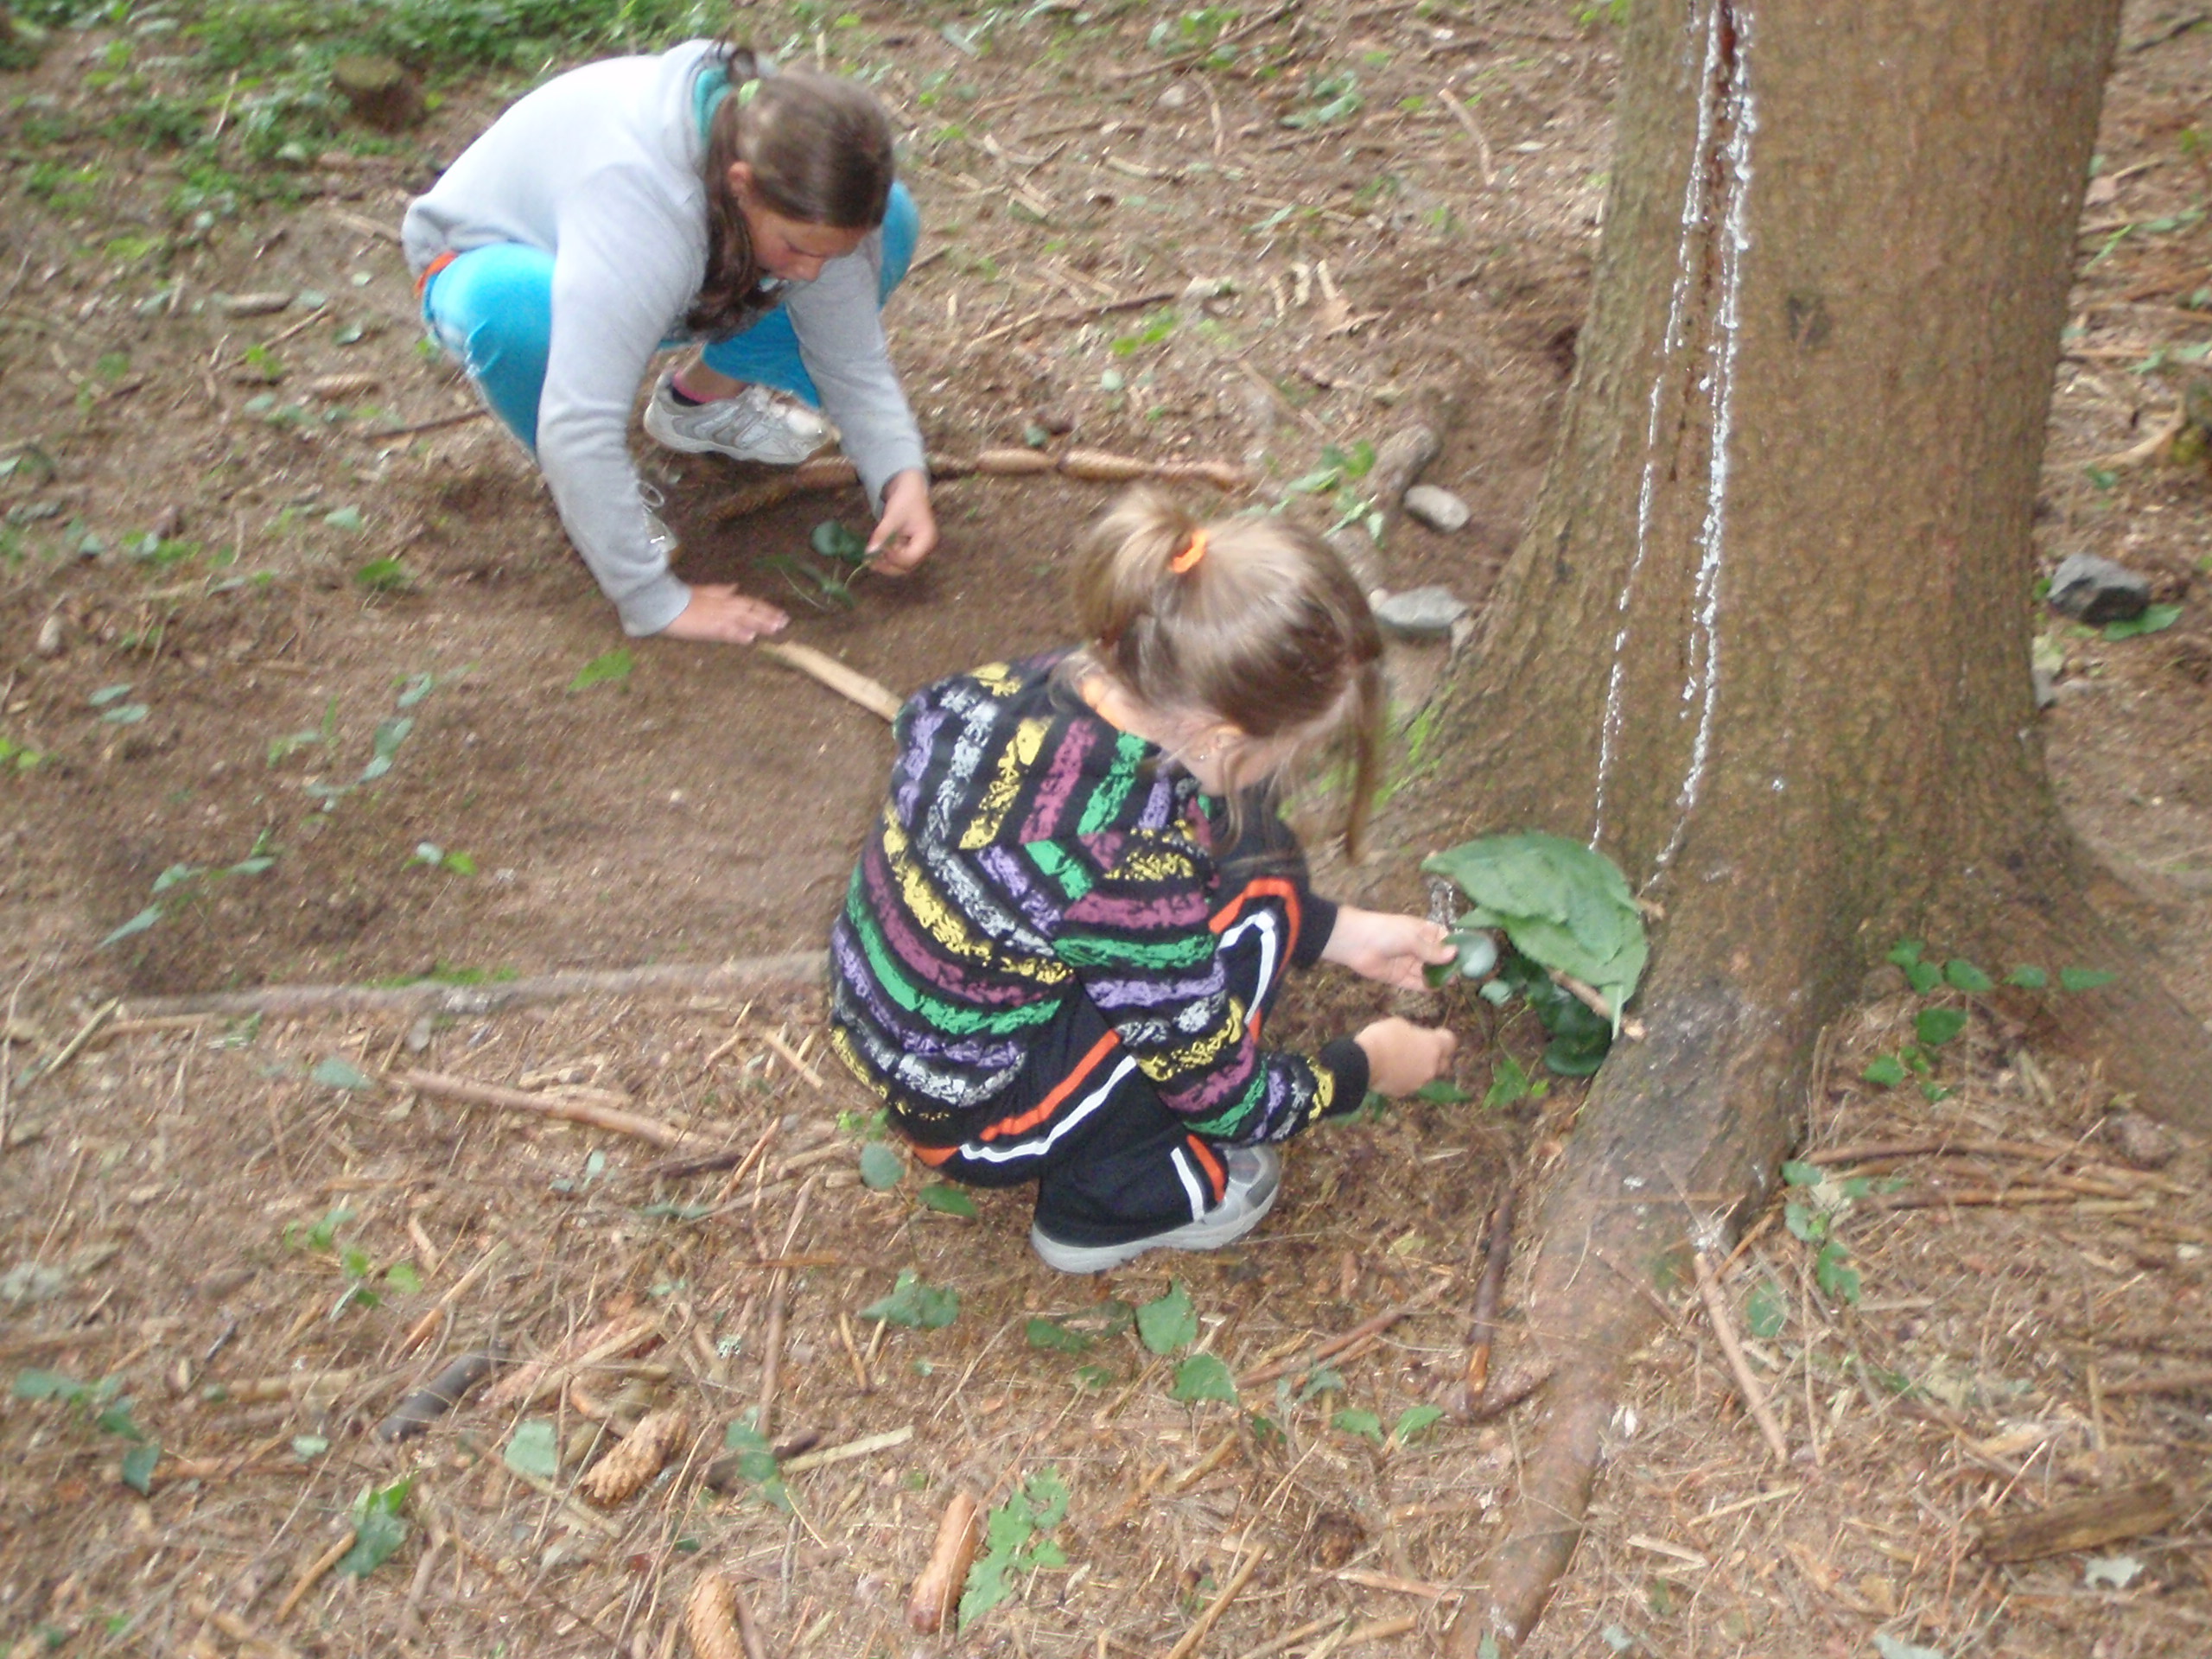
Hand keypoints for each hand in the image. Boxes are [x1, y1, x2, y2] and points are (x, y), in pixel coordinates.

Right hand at [658, 584, 787, 643]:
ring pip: (744, 620)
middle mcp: (725, 606)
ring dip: (760, 624)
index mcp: (725, 597)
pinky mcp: (709, 627)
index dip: (766, 608)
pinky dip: (738, 634)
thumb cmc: (682, 598)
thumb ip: (721, 590)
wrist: (664, 602)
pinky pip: (726, 631)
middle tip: (785, 623)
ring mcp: (719, 617)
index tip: (780, 614)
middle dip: (769, 616)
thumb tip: (735, 587)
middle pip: (752, 610)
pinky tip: (750, 638)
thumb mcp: (704, 590)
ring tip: (776, 629)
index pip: (751, 602)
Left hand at [867, 469, 936, 572]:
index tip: (879, 548)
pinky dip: (885, 559)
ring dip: (885, 565)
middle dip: (887, 565)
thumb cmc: (906, 500)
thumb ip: (882, 534)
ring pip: (901, 567)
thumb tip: (869, 552)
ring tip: (869, 558)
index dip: (893, 557)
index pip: (910, 558)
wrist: (910, 490)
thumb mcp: (893, 516)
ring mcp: (917, 550)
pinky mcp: (908, 549)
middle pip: (906, 567)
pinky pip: (897, 560)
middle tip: (869, 560)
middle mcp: (924, 549)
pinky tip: (874, 554)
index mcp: (927, 540)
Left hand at [1321, 906, 1456, 990]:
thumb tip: (1455, 954)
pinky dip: (1426, 986)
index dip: (1456, 948)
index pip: (1445, 939)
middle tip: (1463, 974)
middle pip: (1438, 958)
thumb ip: (1433, 950)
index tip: (1469, 957)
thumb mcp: (1412, 938)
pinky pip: (1416, 983)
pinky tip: (1436, 989)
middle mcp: (1417, 947)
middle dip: (1449, 965)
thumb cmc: (1386, 932)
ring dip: (1439, 977)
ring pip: (1428, 972)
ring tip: (1452, 982)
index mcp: (1422, 931)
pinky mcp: (1399, 977)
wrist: (1355, 942)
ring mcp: (1408, 963)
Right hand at [1354, 1018, 1458, 1096]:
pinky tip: (1390, 1072)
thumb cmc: (1383, 1037)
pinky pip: (1409, 1084)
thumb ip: (1413, 1033)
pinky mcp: (1405, 1092)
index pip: (1450, 1041)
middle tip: (1419, 1050)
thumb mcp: (1399, 1024)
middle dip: (1434, 1058)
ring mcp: (1419, 1082)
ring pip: (1424, 1075)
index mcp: (1434, 1046)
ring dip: (1417, 1069)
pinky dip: (1403, 1079)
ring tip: (1399, 1061)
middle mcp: (1432, 1067)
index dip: (1441, 1037)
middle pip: (1442, 1063)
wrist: (1364, 1063)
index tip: (1433, 1033)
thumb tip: (1414, 1038)